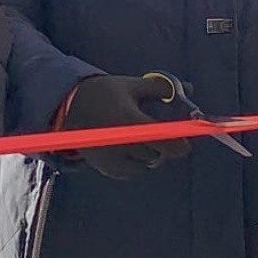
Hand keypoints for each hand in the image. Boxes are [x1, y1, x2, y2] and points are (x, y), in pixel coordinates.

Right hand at [61, 75, 191, 179]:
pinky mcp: (107, 169)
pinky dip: (137, 161)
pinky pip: (133, 171)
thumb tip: (189, 89)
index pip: (164, 141)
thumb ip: (162, 89)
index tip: (187, 141)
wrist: (68, 108)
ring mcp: (113, 159)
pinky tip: (129, 145)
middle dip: (164, 144)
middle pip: (157, 153)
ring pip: (146, 163)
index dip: (180, 144)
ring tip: (141, 136)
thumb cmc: (104, 93)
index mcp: (129, 120)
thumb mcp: (132, 86)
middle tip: (162, 132)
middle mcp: (121, 143)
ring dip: (150, 152)